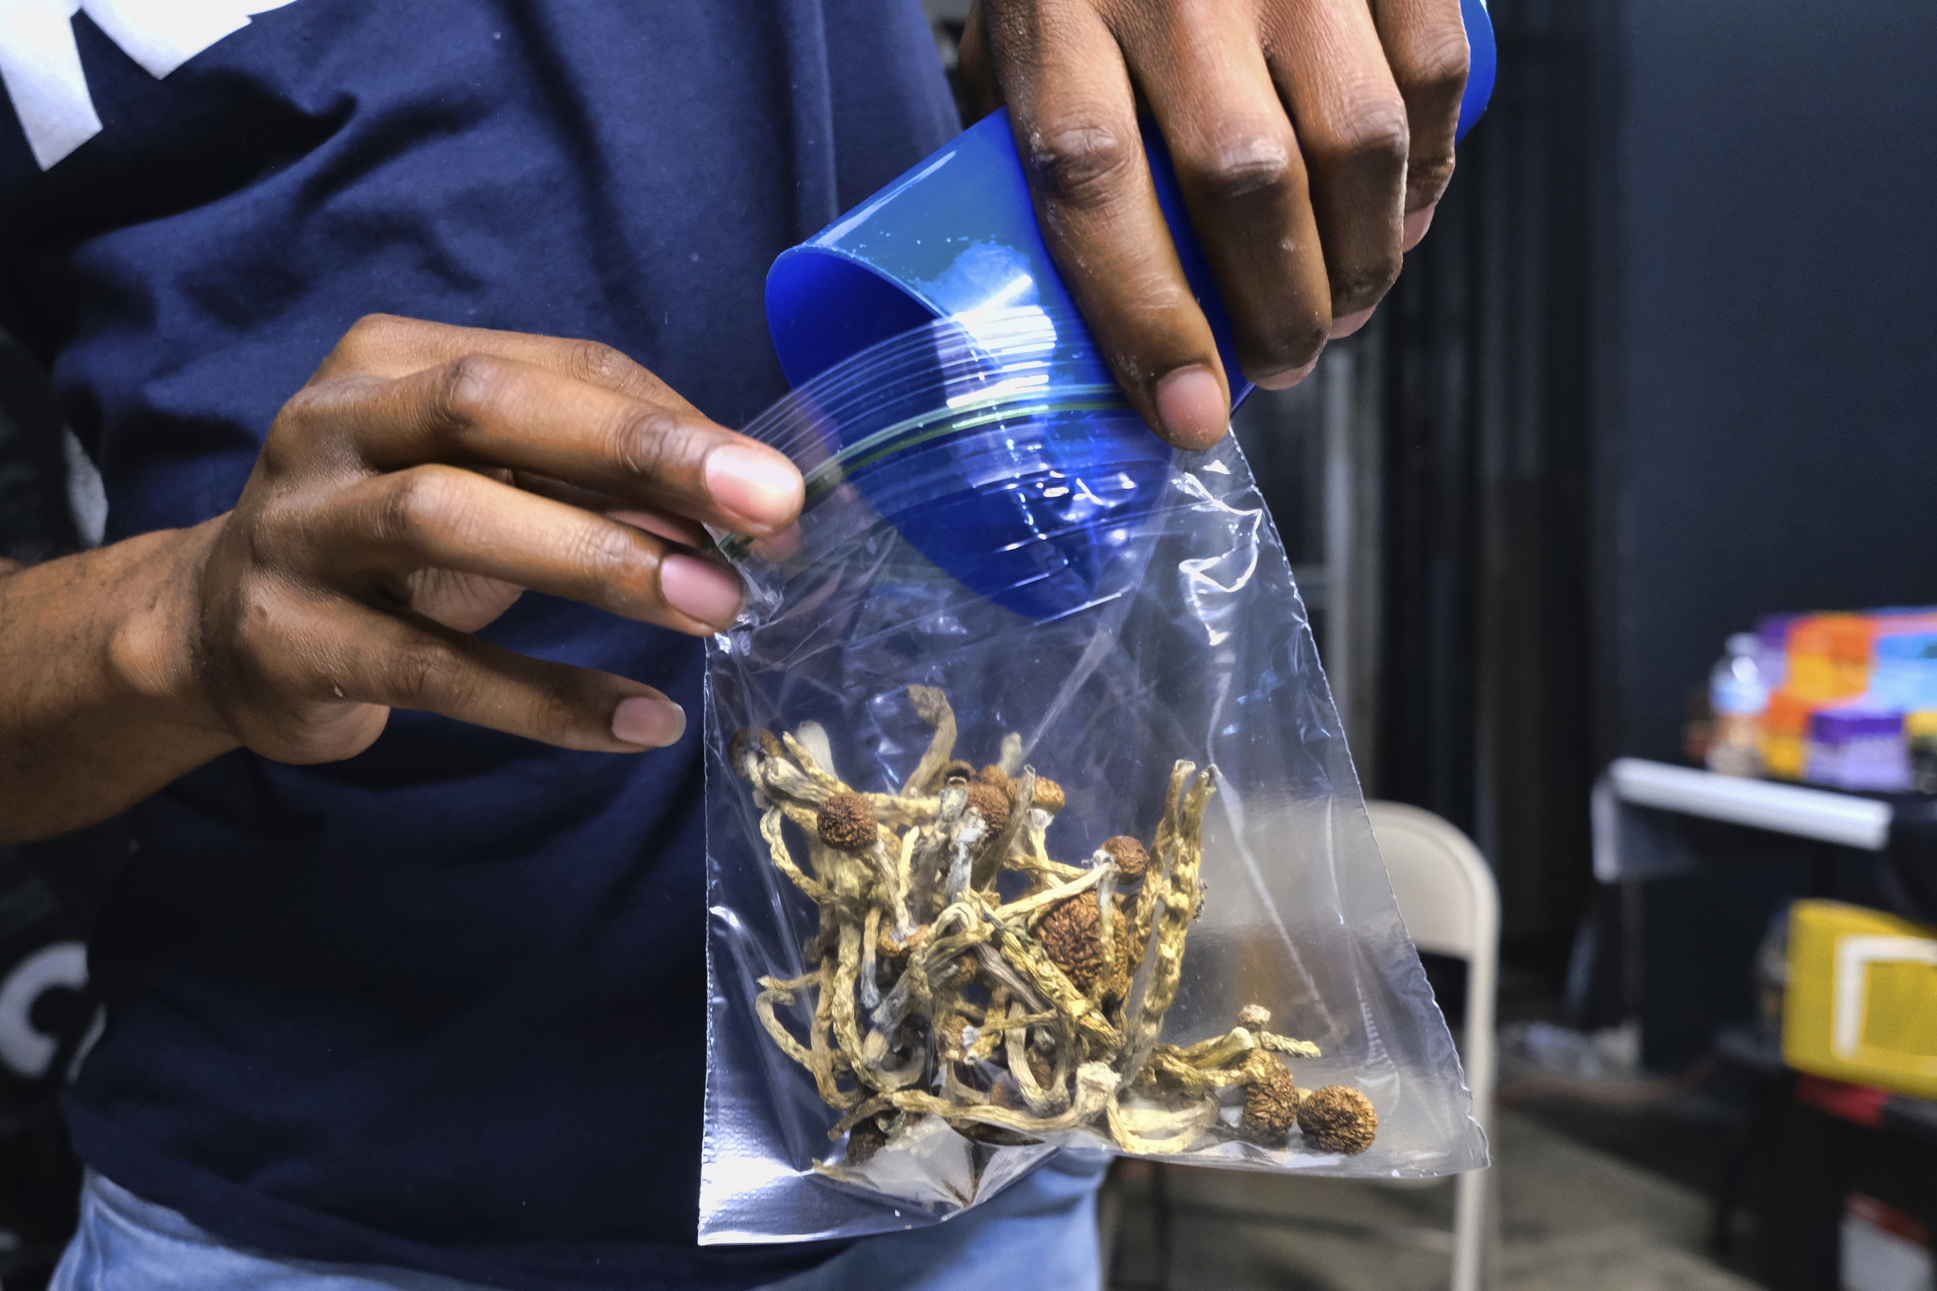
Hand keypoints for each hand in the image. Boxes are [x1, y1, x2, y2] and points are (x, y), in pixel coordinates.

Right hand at [187, 315, 802, 763]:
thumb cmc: (392, 544)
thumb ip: (594, 481)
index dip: (675, 423)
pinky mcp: (288, 638)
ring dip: (597, 561)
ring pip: (446, 518)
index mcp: (395, 360)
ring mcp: (297, 527)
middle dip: (640, 453)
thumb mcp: (487, 485)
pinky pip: (432, 669)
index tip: (777, 487)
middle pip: (491, 408)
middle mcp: (333, 423)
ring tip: (713, 607)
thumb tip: (745, 515)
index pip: (560, 365)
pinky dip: (545, 697)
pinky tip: (641, 720)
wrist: (221, 633)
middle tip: (766, 509)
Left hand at [959, 0, 1467, 445]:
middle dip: (1280, 311)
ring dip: (1363, 260)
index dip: (1149, 319)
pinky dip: (1429, 172)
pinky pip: (1430, 72)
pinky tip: (1401, 221)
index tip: (1188, 413)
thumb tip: (1094, 311)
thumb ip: (1042, 146)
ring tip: (1345, 309)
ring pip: (1355, 144)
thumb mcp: (1019, 33)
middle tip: (1284, 362)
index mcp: (1056, 12)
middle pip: (1246, 184)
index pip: (1095, 188)